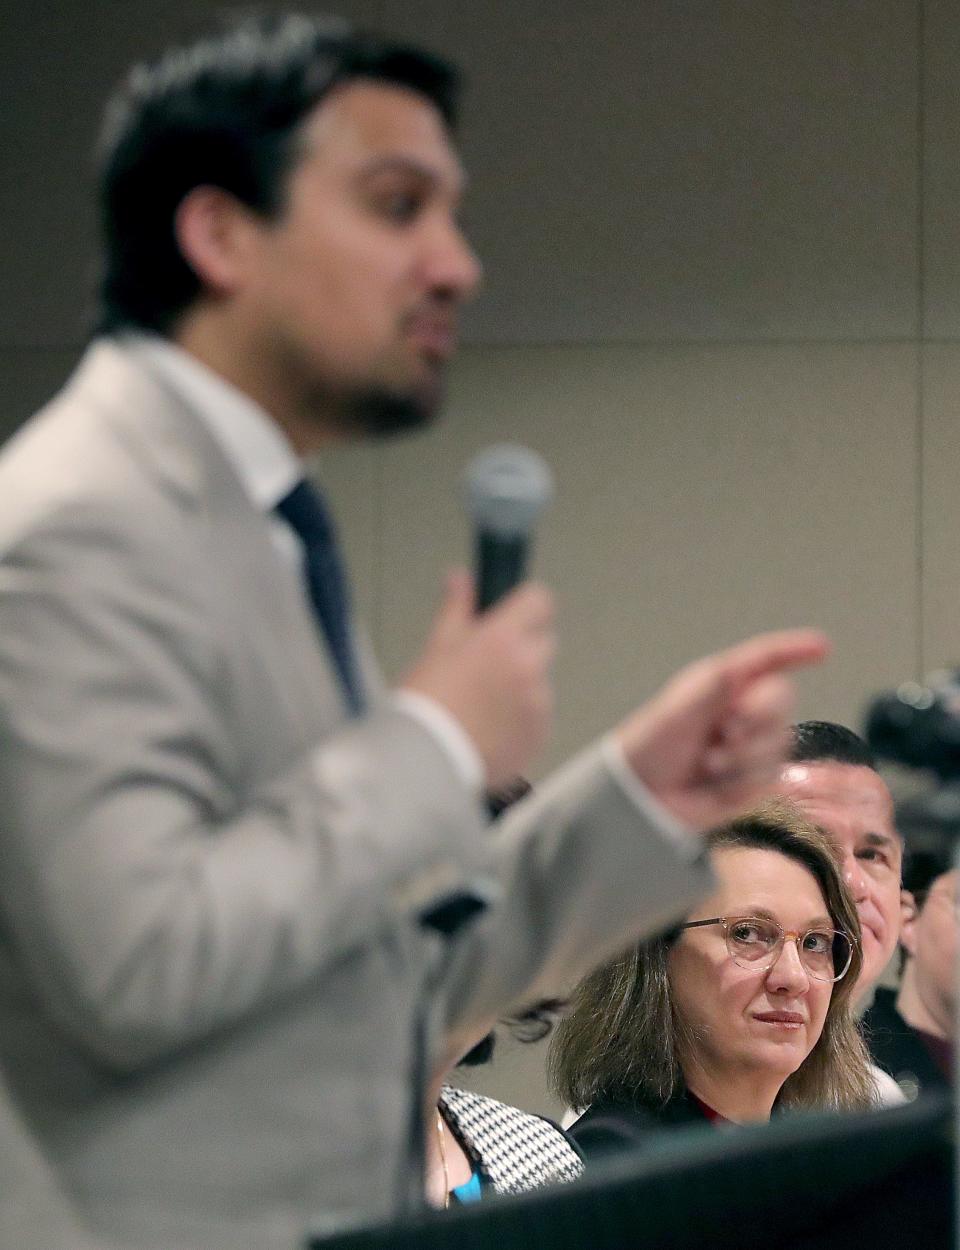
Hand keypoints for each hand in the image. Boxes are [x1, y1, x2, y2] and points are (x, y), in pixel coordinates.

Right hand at [401, 570, 554, 787]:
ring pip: (540, 682)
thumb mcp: (437, 646)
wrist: (426, 761)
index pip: (540, 601)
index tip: (514, 614)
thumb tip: (460, 578)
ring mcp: (538, 703)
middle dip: (523, 647)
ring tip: (484, 705)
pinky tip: (490, 727)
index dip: (526, 606)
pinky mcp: (540, 734)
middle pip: (544, 641)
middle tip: (490, 664)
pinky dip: (521, 719)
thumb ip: (457, 608)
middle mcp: (529, 667)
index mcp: (504, 639)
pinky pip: (538, 716)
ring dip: (522, 686)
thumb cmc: (426, 705)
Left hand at [617, 629, 829, 829]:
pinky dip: (742, 781)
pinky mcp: (753, 781)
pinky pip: (769, 776)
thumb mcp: (685, 704)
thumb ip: (723, 682)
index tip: (823, 647)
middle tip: (726, 729)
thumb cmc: (655, 742)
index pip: (766, 661)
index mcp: (723, 685)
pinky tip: (715, 784)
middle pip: (781, 699)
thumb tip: (756, 665)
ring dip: (743, 754)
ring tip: (708, 762)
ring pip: (778, 741)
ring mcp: (750, 746)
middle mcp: (741, 711)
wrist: (643, 795)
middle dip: (758, 715)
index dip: (794, 651)